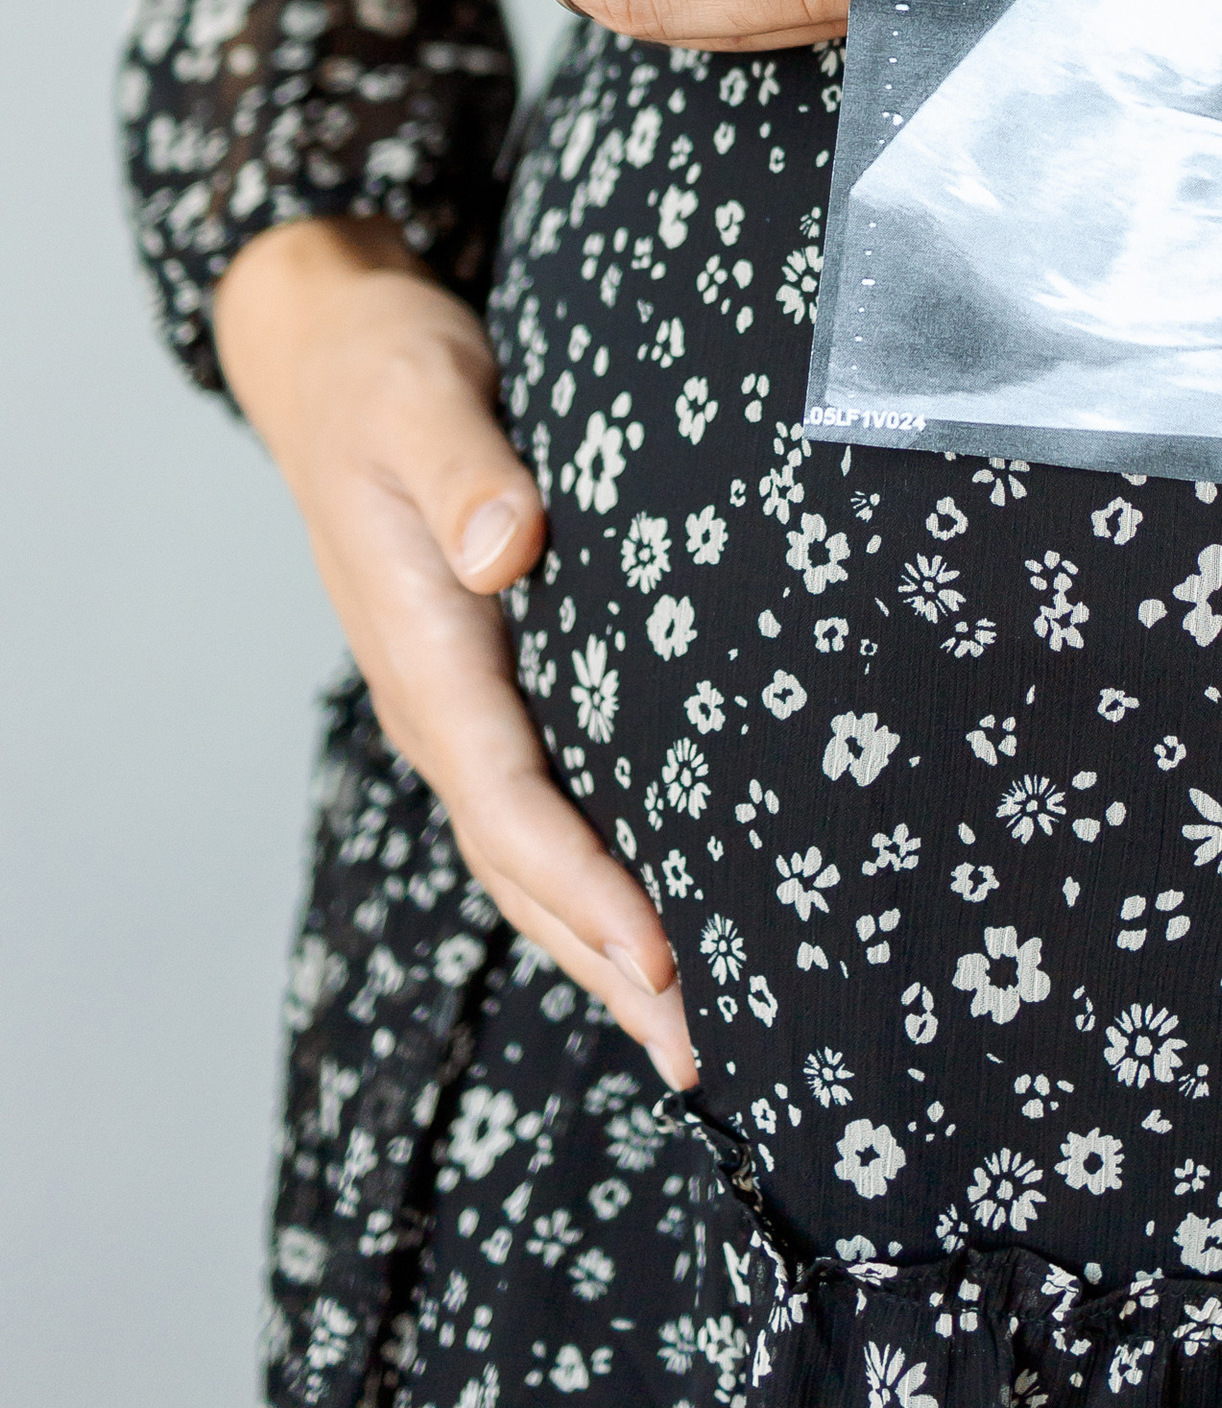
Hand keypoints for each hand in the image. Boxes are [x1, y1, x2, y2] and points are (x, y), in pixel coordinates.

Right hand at [216, 219, 696, 1085]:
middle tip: (700, 1053)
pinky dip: (592, 877)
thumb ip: (467, 470)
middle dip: (605, 963)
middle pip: (524, 864)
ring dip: (601, 943)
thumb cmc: (389, 371)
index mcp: (426, 651)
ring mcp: (460, 699)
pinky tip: (654, 915)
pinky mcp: (490, 680)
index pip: (512, 802)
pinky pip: (541, 803)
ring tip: (686, 1032)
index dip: (585, 889)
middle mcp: (438, 698)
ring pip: (530, 852)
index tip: (661, 960)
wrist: (337, 353)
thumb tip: (512, 551)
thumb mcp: (424, 397)